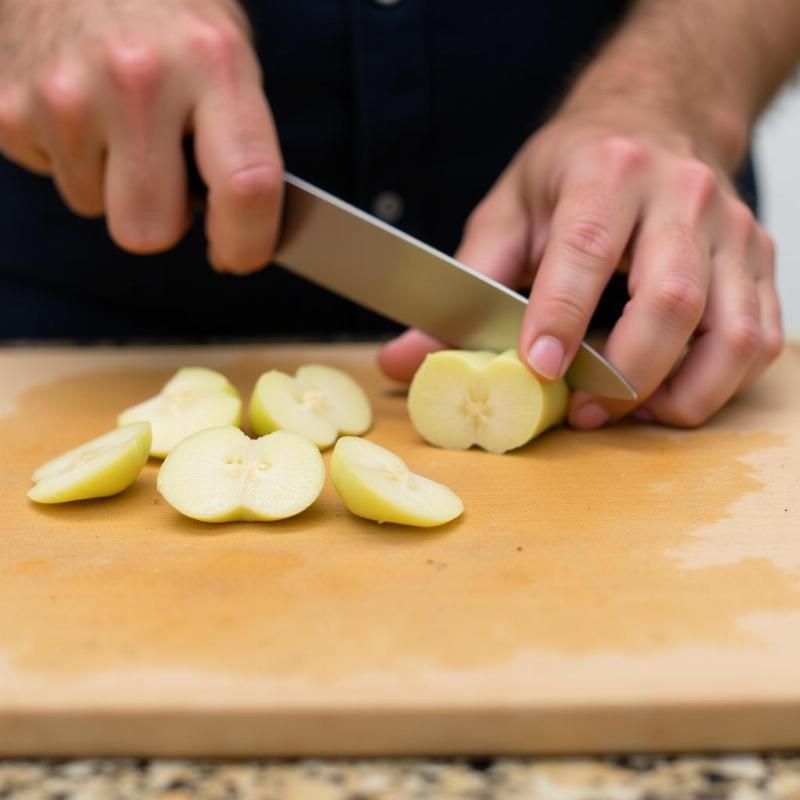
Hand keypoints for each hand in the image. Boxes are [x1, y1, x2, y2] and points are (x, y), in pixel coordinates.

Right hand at [0, 0, 281, 272]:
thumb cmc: (162, 12)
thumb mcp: (226, 56)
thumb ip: (241, 142)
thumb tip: (244, 228)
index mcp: (211, 64)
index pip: (246, 187)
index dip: (247, 242)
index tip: (240, 254)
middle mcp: (137, 80)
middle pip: (150, 231)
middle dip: (161, 220)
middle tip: (166, 177)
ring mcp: (64, 95)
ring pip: (97, 209)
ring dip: (112, 183)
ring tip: (116, 119)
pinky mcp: (8, 108)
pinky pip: (54, 177)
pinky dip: (72, 157)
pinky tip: (80, 108)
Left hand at [380, 104, 782, 427]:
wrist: (656, 121)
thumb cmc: (574, 170)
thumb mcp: (508, 211)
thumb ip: (464, 287)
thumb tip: (402, 359)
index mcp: (607, 172)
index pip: (586, 250)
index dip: (562, 317)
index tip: (539, 370)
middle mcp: (681, 195)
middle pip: (672, 300)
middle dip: (626, 374)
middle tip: (584, 411)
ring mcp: (733, 229)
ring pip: (731, 332)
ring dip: (680, 393)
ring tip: (629, 413)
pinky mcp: (759, 261)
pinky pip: (757, 340)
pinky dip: (718, 385)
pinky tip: (670, 395)